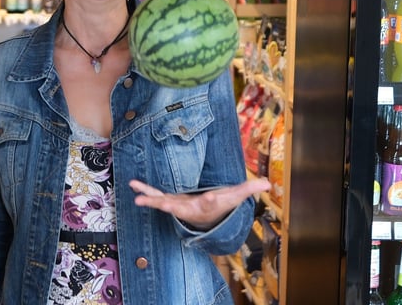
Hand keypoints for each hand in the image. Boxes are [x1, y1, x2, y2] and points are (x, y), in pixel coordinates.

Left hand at [129, 178, 270, 230]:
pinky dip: (145, 191)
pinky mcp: (169, 200)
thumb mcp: (236, 195)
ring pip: (163, 203)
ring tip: (137, 198)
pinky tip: (132, 186)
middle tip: (164, 204)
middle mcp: (190, 208)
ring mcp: (177, 205)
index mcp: (208, 205)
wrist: (206, 218)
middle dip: (172, 206)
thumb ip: (250, 188)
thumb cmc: (221, 204)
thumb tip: (269, 184)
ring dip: (151, 200)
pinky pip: (155, 195)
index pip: (211, 202)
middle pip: (182, 207)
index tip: (210, 197)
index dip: (212, 200)